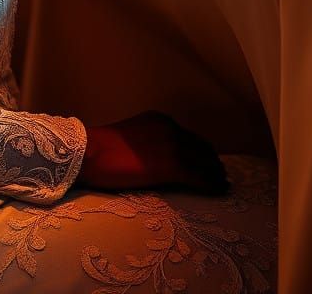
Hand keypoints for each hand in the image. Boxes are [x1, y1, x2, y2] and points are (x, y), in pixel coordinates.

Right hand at [79, 111, 228, 194]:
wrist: (89, 152)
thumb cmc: (102, 148)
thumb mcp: (133, 137)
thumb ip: (151, 142)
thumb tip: (161, 157)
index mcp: (160, 120)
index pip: (190, 137)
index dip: (203, 151)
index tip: (210, 162)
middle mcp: (170, 128)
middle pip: (201, 147)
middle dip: (213, 163)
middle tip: (221, 176)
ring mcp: (171, 145)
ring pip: (203, 162)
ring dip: (215, 174)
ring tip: (222, 185)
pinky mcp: (170, 165)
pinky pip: (198, 176)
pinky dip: (210, 184)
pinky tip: (216, 191)